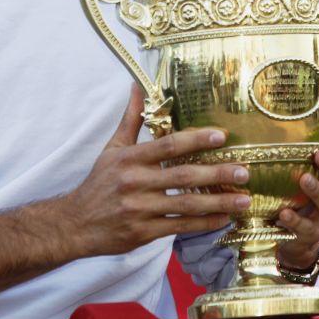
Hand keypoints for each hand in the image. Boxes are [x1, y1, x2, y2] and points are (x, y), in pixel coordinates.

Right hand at [63, 85, 250, 256]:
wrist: (74, 223)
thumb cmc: (99, 183)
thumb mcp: (112, 149)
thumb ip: (130, 119)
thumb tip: (137, 86)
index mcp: (130, 159)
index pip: (168, 145)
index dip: (196, 139)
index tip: (222, 136)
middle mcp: (136, 183)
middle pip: (183, 176)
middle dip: (217, 173)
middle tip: (244, 171)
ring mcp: (140, 209)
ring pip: (186, 205)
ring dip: (218, 203)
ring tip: (243, 199)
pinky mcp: (142, 233)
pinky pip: (179, 226)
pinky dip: (203, 224)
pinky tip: (223, 219)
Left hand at [275, 120, 318, 269]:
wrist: (296, 237)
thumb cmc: (295, 194)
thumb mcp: (298, 172)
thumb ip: (293, 152)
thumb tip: (266, 120)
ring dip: (317, 189)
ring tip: (304, 179)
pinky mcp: (312, 232)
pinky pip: (306, 227)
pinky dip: (296, 220)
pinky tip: (284, 213)